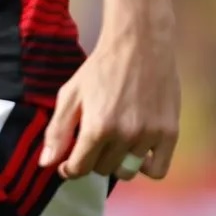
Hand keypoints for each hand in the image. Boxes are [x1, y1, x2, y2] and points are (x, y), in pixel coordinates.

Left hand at [38, 18, 178, 181]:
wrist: (140, 44)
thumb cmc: (101, 68)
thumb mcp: (71, 94)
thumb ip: (57, 131)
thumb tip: (46, 164)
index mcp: (97, 127)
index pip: (79, 169)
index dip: (70, 169)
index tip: (69, 163)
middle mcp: (124, 135)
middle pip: (103, 170)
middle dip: (93, 159)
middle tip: (94, 141)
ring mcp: (149, 136)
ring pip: (128, 171)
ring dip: (118, 162)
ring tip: (116, 143)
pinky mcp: (170, 133)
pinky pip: (158, 170)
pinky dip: (146, 166)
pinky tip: (138, 151)